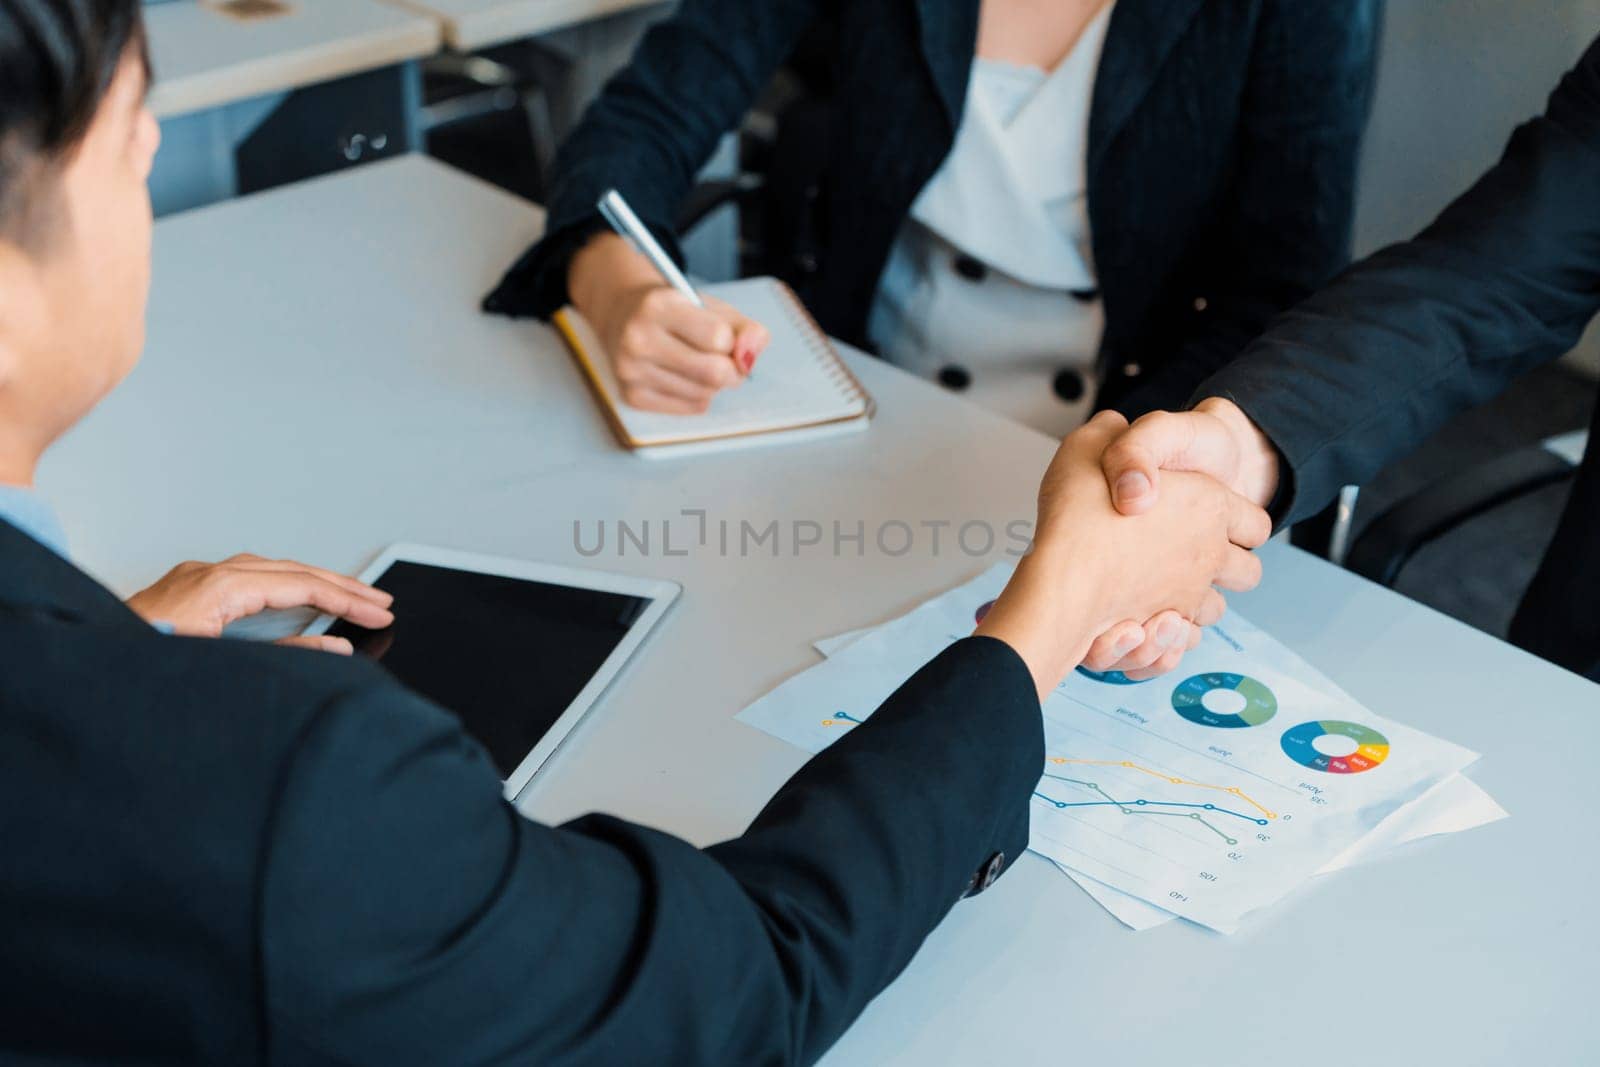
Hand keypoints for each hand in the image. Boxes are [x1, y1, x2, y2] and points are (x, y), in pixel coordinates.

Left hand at [126, 554, 393, 653]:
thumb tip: (333, 648)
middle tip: (382, 602)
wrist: (80, 673)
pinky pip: (246, 579)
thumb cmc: (135, 671)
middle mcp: (205, 575)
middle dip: (342, 586)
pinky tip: (294, 600)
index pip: (302, 585)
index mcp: (218, 587)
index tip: (382, 613)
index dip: (348, 600)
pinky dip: (282, 588)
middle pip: (291, 571)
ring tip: (349, 599)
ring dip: (313, 584)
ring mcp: (191, 581)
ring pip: (269, 571)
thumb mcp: (220, 668)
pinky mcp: (182, 595)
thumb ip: (283, 656)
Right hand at [569, 234, 769, 413]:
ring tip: (701, 365)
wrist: (623, 316)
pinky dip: (699, 396)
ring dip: (715, 384)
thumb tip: (749, 359)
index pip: (718, 338)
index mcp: (659, 306)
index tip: (725, 337)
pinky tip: (686, 378)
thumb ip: (745, 329)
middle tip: (728, 362)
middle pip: (713, 372)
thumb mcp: (711, 307)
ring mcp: (631, 370)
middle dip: (732, 370)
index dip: (732, 341)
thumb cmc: (676, 312)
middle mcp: (638, 338)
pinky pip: (691, 408)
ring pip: (705, 394)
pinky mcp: (632, 396)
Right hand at [976, 412, 1270, 694]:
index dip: (1237, 520)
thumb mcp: (1092, 447)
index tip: (1211, 516)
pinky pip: (1185, 643)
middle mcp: (1208, 555)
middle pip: (1247, 572)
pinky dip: (1172, 639)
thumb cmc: (1080, 515)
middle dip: (1227, 568)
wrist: (1062, 583)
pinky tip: (1143, 621)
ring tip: (1159, 588)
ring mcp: (1189, 597)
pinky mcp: (1164, 634)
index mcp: (1208, 506)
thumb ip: (1111, 435)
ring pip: (1215, 609)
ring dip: (1196, 602)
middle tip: (1188, 556)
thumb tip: (1116, 426)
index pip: (1254, 522)